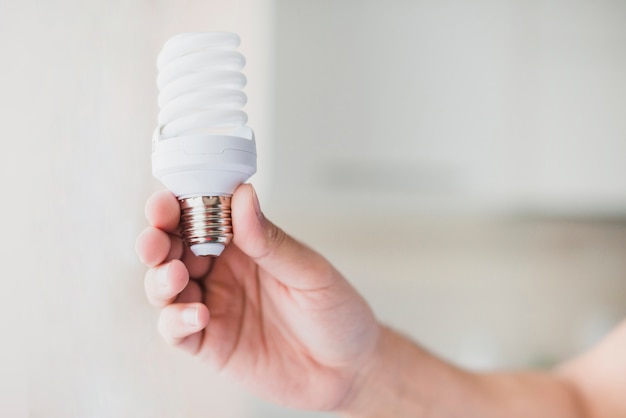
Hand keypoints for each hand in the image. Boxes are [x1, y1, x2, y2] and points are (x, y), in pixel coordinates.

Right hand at [135, 184, 380, 410]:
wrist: (349, 368)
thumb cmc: (336, 312)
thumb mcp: (310, 272)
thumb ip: (271, 241)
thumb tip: (243, 196)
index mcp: (244, 244)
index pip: (201, 216)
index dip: (178, 206)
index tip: (166, 201)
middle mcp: (222, 272)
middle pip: (173, 249)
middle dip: (157, 240)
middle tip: (156, 239)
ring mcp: (213, 306)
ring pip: (165, 287)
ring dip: (160, 279)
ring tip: (175, 276)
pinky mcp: (210, 343)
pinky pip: (178, 331)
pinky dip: (176, 321)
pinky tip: (197, 316)